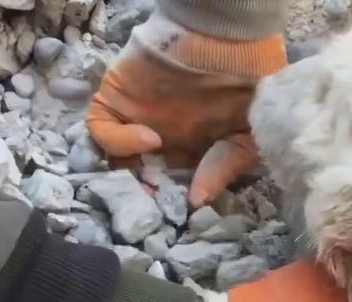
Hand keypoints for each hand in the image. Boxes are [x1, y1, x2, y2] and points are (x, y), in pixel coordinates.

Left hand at [86, 13, 286, 206]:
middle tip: (155, 210)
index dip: (172, 201)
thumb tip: (198, 201)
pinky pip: (100, 129)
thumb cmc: (249, 83)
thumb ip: (226, 166)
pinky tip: (147, 140)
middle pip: (140, 175)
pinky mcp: (116, 100)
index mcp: (195, 147)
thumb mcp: (251, 134)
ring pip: (115, 159)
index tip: (178, 214)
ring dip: (126, 176)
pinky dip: (117, 141)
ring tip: (147, 182)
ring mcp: (137, 119)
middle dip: (145, 196)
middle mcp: (164, 137)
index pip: (173, 183)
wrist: (227, 37)